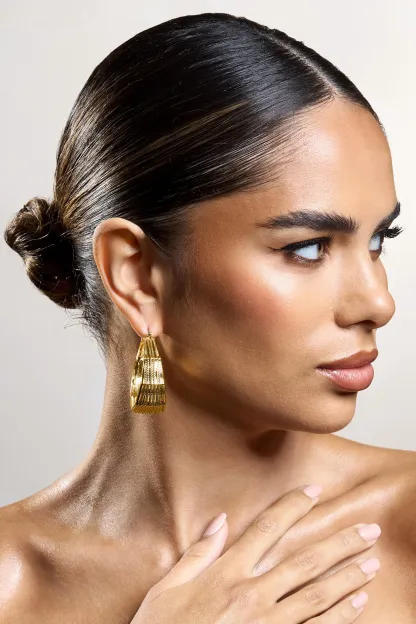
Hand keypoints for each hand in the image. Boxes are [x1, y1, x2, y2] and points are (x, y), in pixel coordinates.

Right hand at [131, 485, 379, 622]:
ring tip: (371, 562)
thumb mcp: (167, 590)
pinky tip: (358, 603)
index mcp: (226, 573)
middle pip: (304, 561)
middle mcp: (251, 594)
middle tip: (368, 529)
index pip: (266, 529)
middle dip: (339, 543)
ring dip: (348, 576)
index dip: (292, 507)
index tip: (314, 492)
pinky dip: (340, 616)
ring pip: (317, 594)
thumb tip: (219, 520)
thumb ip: (197, 553)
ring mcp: (267, 623)